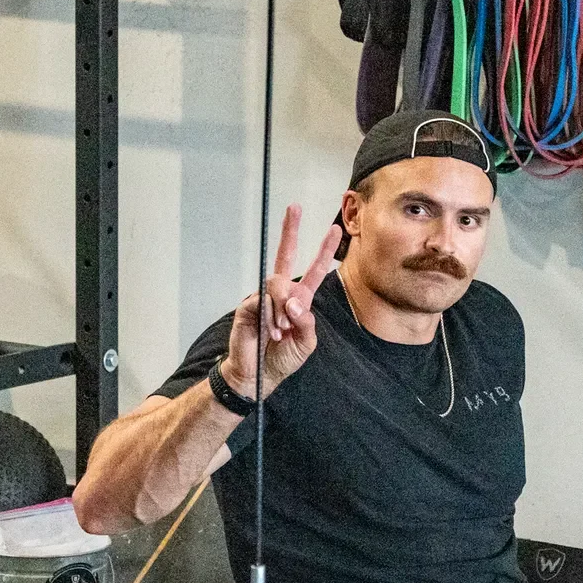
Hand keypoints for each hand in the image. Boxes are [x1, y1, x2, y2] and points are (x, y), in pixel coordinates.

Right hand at [222, 205, 342, 402]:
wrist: (258, 375)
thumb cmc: (283, 358)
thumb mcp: (305, 343)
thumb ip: (306, 322)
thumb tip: (295, 301)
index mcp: (299, 300)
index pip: (313, 270)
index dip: (322, 251)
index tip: (334, 229)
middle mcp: (280, 293)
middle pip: (285, 255)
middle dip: (290, 231)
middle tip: (294, 207)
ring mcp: (262, 297)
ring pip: (276, 285)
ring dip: (283, 308)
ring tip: (282, 331)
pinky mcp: (248, 306)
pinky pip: (261, 301)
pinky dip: (270, 317)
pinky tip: (271, 331)